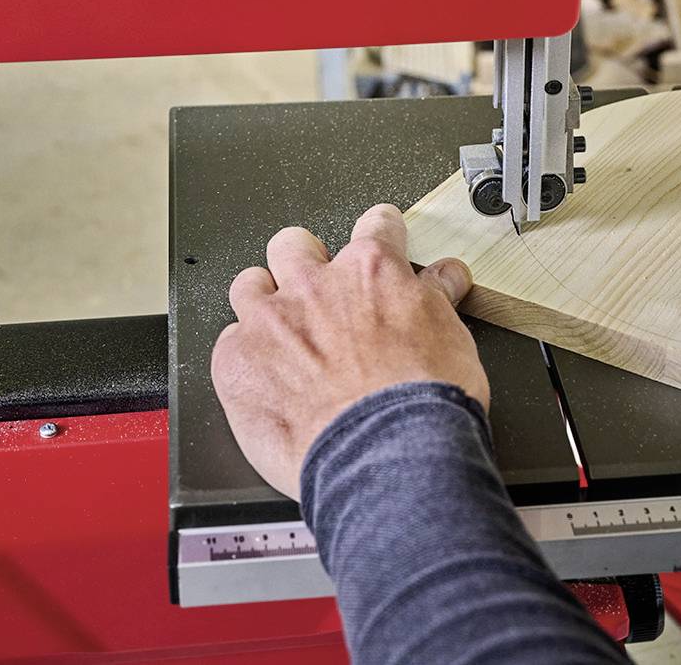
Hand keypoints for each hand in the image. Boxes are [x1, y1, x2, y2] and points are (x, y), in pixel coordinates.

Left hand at [210, 203, 485, 498]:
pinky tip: (265, 382)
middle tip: (319, 296)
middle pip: (295, 245)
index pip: (376, 225)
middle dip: (306, 263)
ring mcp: (270, 321)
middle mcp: (315, 284)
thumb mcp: (453, 339)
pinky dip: (244, 359)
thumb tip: (444, 276)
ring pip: (249, 285)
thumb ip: (437, 298)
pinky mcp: (236, 362)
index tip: (381, 241)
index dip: (381, 233)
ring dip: (262, 303)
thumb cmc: (422, 406)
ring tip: (279, 335)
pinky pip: (228, 343)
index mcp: (371, 270)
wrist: (388, 456)